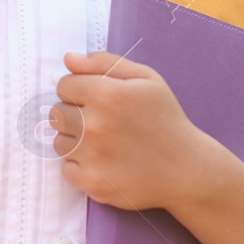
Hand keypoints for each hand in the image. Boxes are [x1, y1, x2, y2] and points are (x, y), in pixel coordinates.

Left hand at [49, 50, 216, 212]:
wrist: (187, 168)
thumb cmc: (165, 119)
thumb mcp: (146, 78)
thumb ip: (104, 63)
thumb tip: (68, 59)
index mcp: (107, 94)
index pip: (63, 85)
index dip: (78, 90)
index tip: (95, 99)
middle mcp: (94, 125)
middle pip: (56, 113)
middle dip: (73, 115)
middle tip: (100, 123)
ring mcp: (92, 156)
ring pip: (58, 142)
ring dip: (74, 141)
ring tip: (102, 143)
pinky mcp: (93, 183)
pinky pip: (66, 169)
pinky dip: (80, 167)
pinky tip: (102, 163)